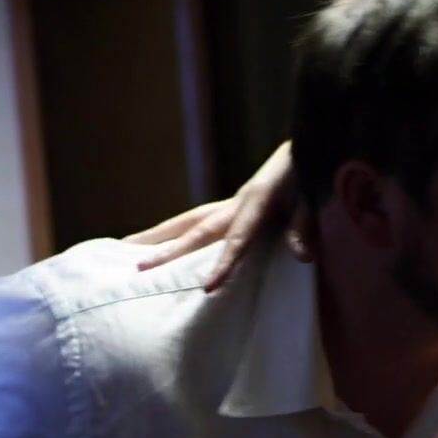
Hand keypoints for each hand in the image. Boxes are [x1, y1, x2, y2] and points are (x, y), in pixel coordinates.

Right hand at [124, 142, 311, 290]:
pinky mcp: (226, 207)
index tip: (207, 287)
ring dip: (156, 235)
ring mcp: (227, 204)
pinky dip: (170, 231)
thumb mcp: (313, 199)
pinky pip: (192, 221)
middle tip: (138, 267)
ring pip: (185, 221)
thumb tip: (302, 256)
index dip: (223, 264)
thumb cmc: (307, 177)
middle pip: (196, 229)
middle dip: (168, 250)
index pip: (238, 240)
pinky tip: (154, 242)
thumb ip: (305, 227)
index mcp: (256, 203)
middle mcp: (234, 203)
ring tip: (125, 248)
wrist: (302, 149)